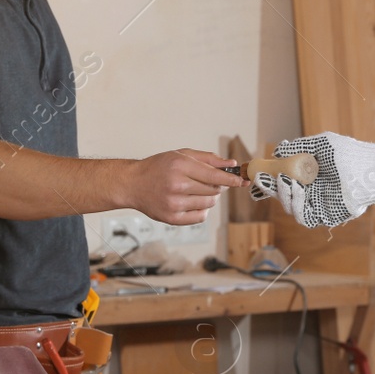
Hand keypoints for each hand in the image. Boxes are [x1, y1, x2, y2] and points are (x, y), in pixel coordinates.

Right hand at [127, 148, 245, 224]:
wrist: (132, 184)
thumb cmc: (158, 167)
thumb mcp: (181, 155)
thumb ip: (208, 159)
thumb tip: (231, 165)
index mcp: (180, 166)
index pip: (215, 176)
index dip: (231, 180)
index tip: (242, 181)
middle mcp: (177, 185)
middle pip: (214, 190)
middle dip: (217, 186)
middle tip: (208, 182)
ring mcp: (174, 203)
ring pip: (209, 204)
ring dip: (209, 198)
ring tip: (196, 191)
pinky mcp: (172, 218)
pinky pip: (200, 217)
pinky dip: (202, 210)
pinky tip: (191, 202)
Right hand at [256, 132, 374, 227]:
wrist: (367, 168)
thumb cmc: (347, 154)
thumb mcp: (318, 145)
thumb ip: (297, 148)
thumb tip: (277, 151)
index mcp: (308, 176)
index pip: (283, 182)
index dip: (268, 181)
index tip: (256, 175)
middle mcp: (311, 192)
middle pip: (282, 196)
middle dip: (269, 189)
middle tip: (262, 179)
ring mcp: (317, 205)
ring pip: (290, 208)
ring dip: (282, 195)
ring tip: (285, 180)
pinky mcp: (325, 216)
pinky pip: (303, 217)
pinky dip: (296, 203)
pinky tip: (297, 189)